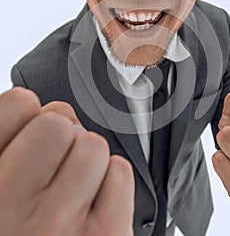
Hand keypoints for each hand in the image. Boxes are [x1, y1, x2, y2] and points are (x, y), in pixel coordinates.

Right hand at [0, 87, 133, 235]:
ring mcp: (60, 226)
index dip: (28, 115)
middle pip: (58, 120)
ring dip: (86, 160)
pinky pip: (119, 173)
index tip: (29, 134)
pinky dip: (111, 182)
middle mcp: (10, 208)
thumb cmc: (17, 228)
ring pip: (93, 144)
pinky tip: (92, 204)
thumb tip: (46, 109)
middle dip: (59, 135)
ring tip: (71, 188)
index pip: (18, 104)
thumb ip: (9, 142)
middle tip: (51, 165)